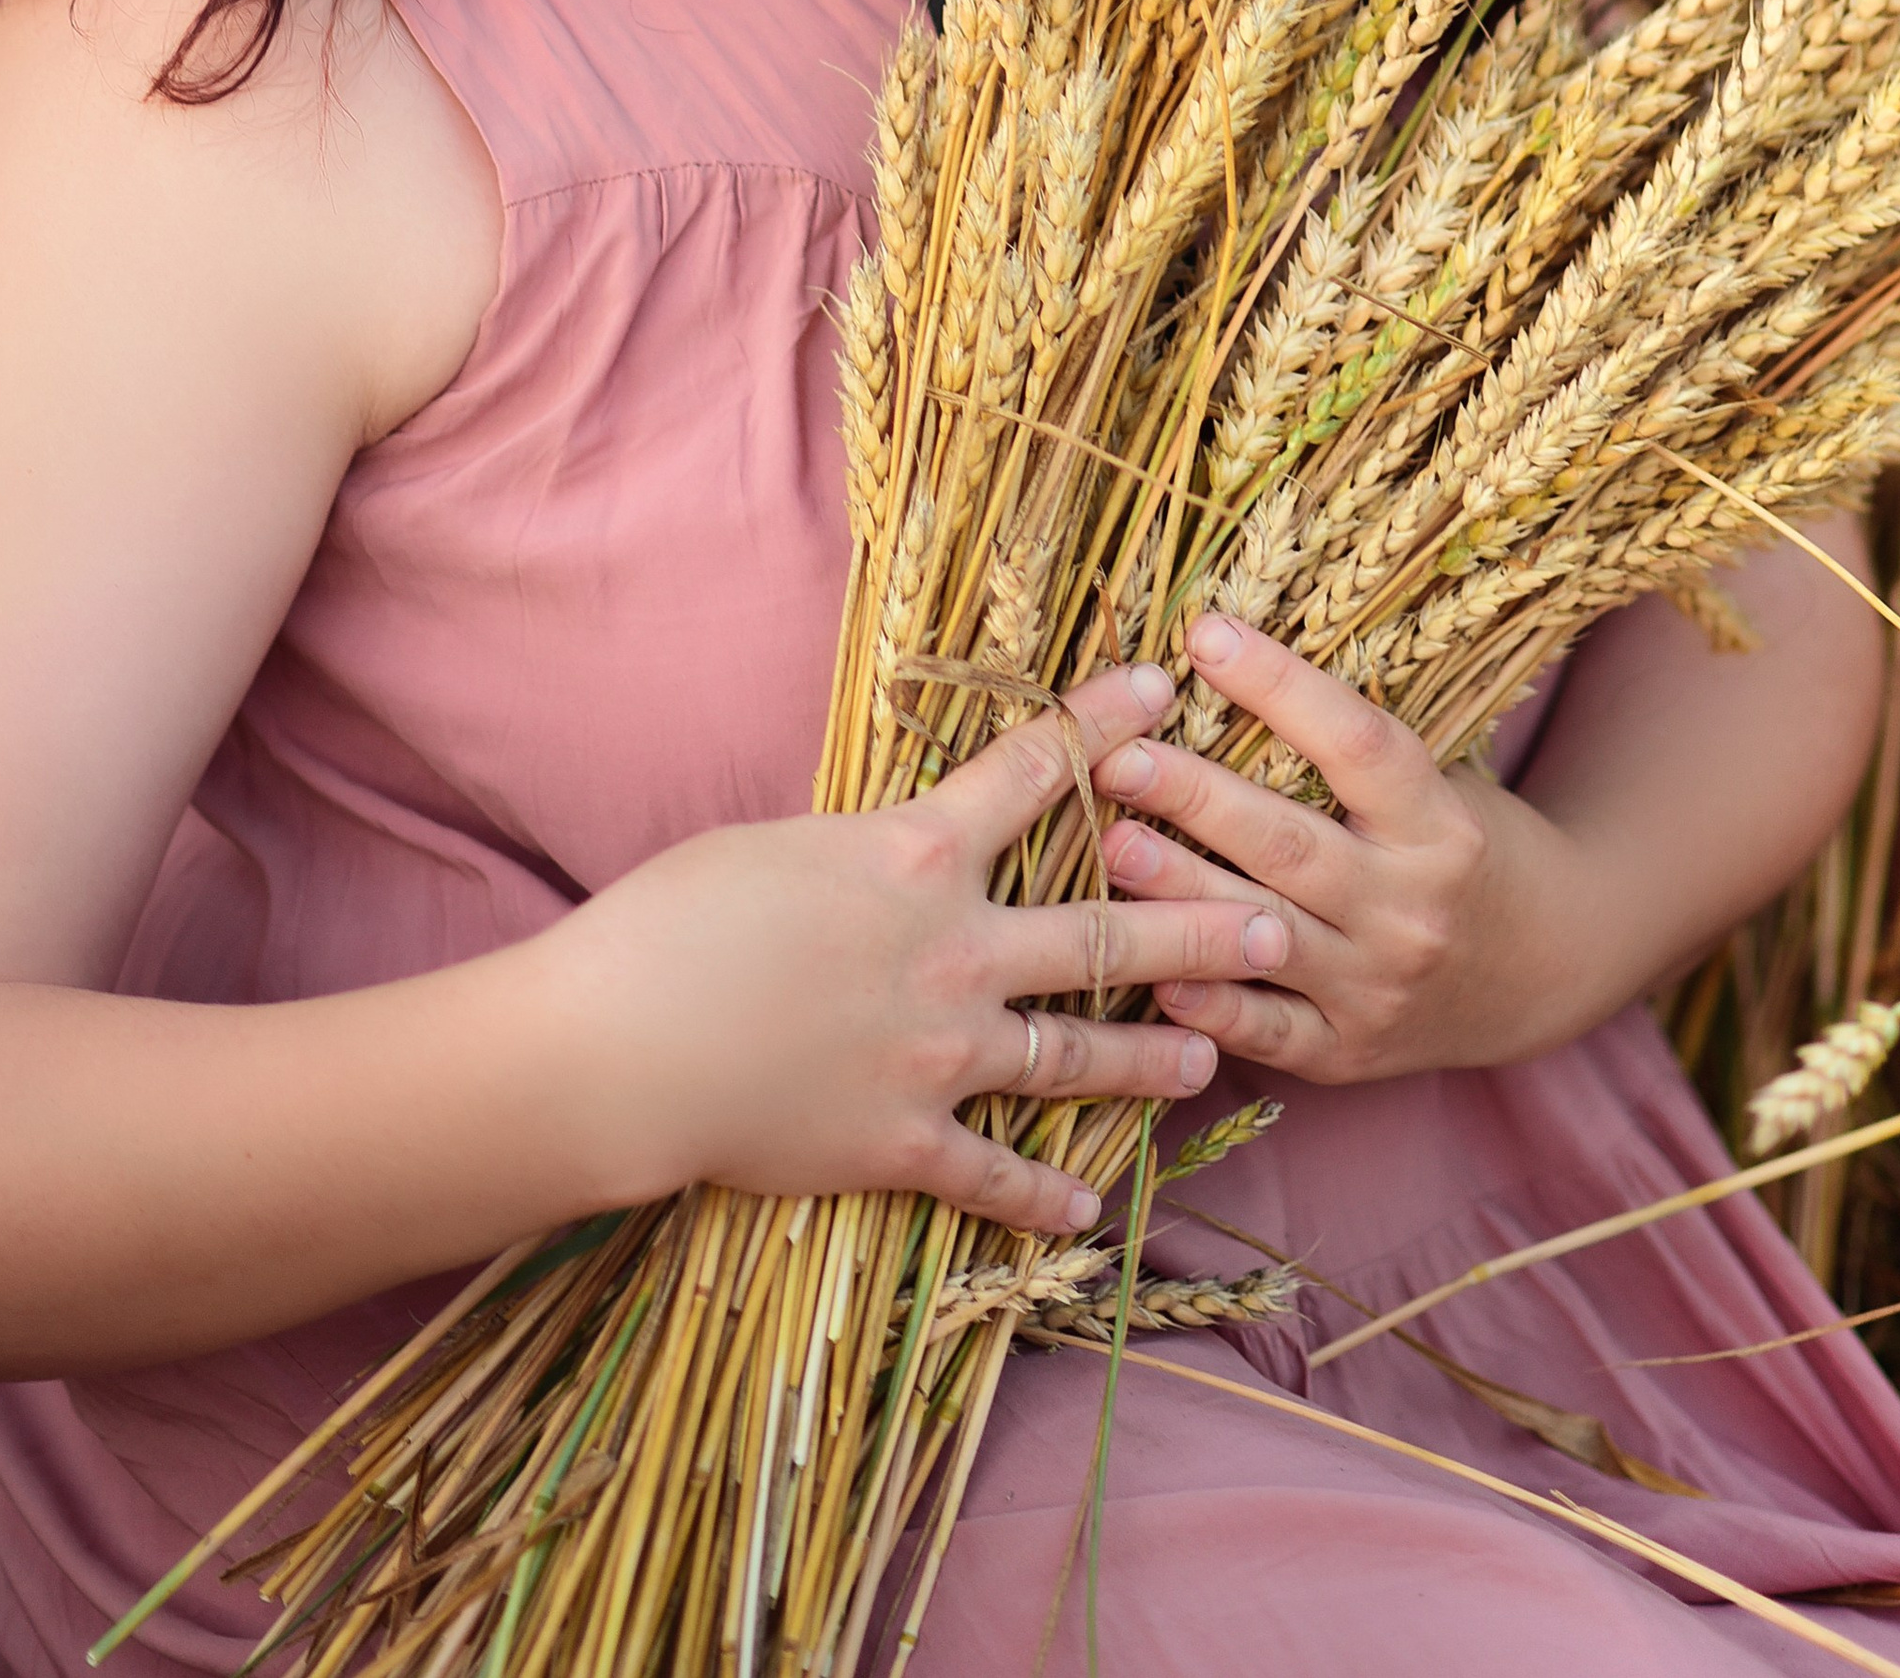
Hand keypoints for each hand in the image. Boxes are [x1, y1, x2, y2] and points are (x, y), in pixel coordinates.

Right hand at [547, 664, 1292, 1235]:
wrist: (626, 1044)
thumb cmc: (674, 920)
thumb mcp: (775, 844)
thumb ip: (857, 850)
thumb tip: (886, 852)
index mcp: (917, 850)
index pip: (1034, 771)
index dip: (1105, 725)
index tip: (1164, 689)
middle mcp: (956, 946)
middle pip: (1102, 931)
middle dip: (1195, 925)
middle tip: (1273, 923)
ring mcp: (942, 1052)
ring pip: (1075, 1053)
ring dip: (1149, 1056)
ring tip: (1212, 1056)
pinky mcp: (908, 1142)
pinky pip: (996, 1174)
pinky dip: (1043, 1194)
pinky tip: (1088, 1211)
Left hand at [1094, 613, 1584, 1083]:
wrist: (1545, 968)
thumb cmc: (1463, 847)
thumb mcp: (1438, 786)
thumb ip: (1347, 753)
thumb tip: (1221, 669)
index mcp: (1439, 825)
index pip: (1357, 743)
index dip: (1279, 685)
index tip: (1204, 635)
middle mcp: (1409, 909)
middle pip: (1288, 844)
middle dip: (1194, 797)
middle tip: (1114, 755)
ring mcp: (1377, 988)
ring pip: (1262, 934)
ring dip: (1178, 890)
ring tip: (1107, 845)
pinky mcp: (1346, 1051)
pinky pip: (1265, 1028)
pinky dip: (1207, 1001)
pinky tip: (1151, 969)